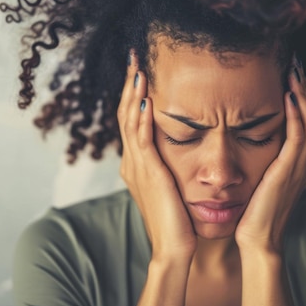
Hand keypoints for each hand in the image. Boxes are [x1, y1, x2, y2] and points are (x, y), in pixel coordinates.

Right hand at [117, 50, 196, 259]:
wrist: (174, 247)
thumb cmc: (177, 220)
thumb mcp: (169, 186)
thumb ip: (168, 166)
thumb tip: (177, 151)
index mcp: (137, 163)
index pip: (132, 120)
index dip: (135, 94)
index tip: (141, 70)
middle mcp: (133, 161)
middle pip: (127, 114)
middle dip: (131, 85)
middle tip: (135, 58)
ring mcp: (138, 166)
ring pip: (131, 121)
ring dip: (135, 93)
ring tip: (139, 69)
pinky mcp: (149, 172)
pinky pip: (142, 139)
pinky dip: (143, 117)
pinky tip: (148, 99)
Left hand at [235, 56, 305, 252]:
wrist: (256, 240)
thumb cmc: (250, 213)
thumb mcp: (255, 179)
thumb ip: (254, 159)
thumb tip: (236, 138)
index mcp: (295, 161)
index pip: (305, 118)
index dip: (299, 93)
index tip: (285, 70)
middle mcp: (302, 159)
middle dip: (303, 84)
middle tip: (292, 60)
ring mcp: (299, 164)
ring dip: (302, 90)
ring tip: (292, 67)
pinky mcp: (290, 169)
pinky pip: (299, 133)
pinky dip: (297, 111)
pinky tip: (287, 93)